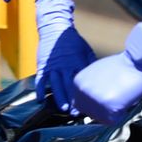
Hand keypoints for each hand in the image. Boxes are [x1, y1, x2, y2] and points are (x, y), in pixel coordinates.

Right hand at [35, 0, 93, 115]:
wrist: (55, 28)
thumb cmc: (73, 41)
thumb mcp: (86, 50)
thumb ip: (91, 63)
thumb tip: (101, 76)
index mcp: (76, 62)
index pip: (81, 81)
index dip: (83, 94)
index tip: (87, 105)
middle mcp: (64, 65)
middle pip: (68, 85)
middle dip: (72, 99)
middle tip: (76, 113)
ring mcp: (52, 66)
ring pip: (55, 84)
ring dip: (59, 97)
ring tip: (63, 109)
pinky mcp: (43, 65)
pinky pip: (40, 79)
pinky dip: (40, 89)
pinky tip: (40, 99)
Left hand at [72, 22, 141, 122]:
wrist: (138, 62)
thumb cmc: (121, 66)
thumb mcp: (96, 73)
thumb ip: (89, 86)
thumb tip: (90, 99)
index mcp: (78, 82)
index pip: (80, 104)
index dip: (95, 104)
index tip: (106, 97)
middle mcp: (83, 91)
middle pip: (89, 113)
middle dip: (101, 110)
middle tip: (115, 99)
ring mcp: (95, 99)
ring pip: (101, 118)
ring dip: (111, 113)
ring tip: (120, 98)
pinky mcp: (109, 106)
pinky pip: (112, 120)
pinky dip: (120, 115)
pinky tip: (125, 102)